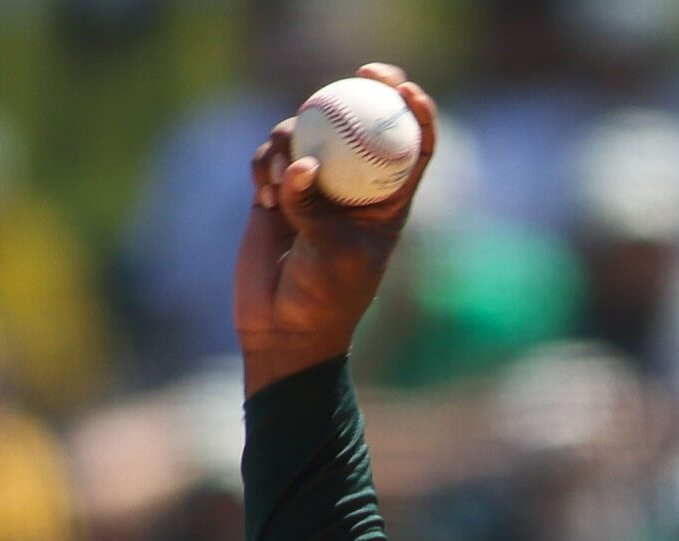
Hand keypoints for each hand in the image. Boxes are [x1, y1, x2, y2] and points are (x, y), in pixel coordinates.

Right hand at [233, 63, 437, 394]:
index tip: (402, 88)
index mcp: (389, 201)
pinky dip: (264, 164)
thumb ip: (316, 207)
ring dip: (289, 141)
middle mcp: (354, 187)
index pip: (413, 146)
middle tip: (354, 75)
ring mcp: (314, 186)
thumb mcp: (331, 255)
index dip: (414, 111)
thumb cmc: (324, 299)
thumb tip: (302, 162)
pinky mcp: (277, 191)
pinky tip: (263, 193)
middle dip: (357, 91)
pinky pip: (270, 156)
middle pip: (360, 123)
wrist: (283, 327)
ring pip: (306, 133)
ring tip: (279, 184)